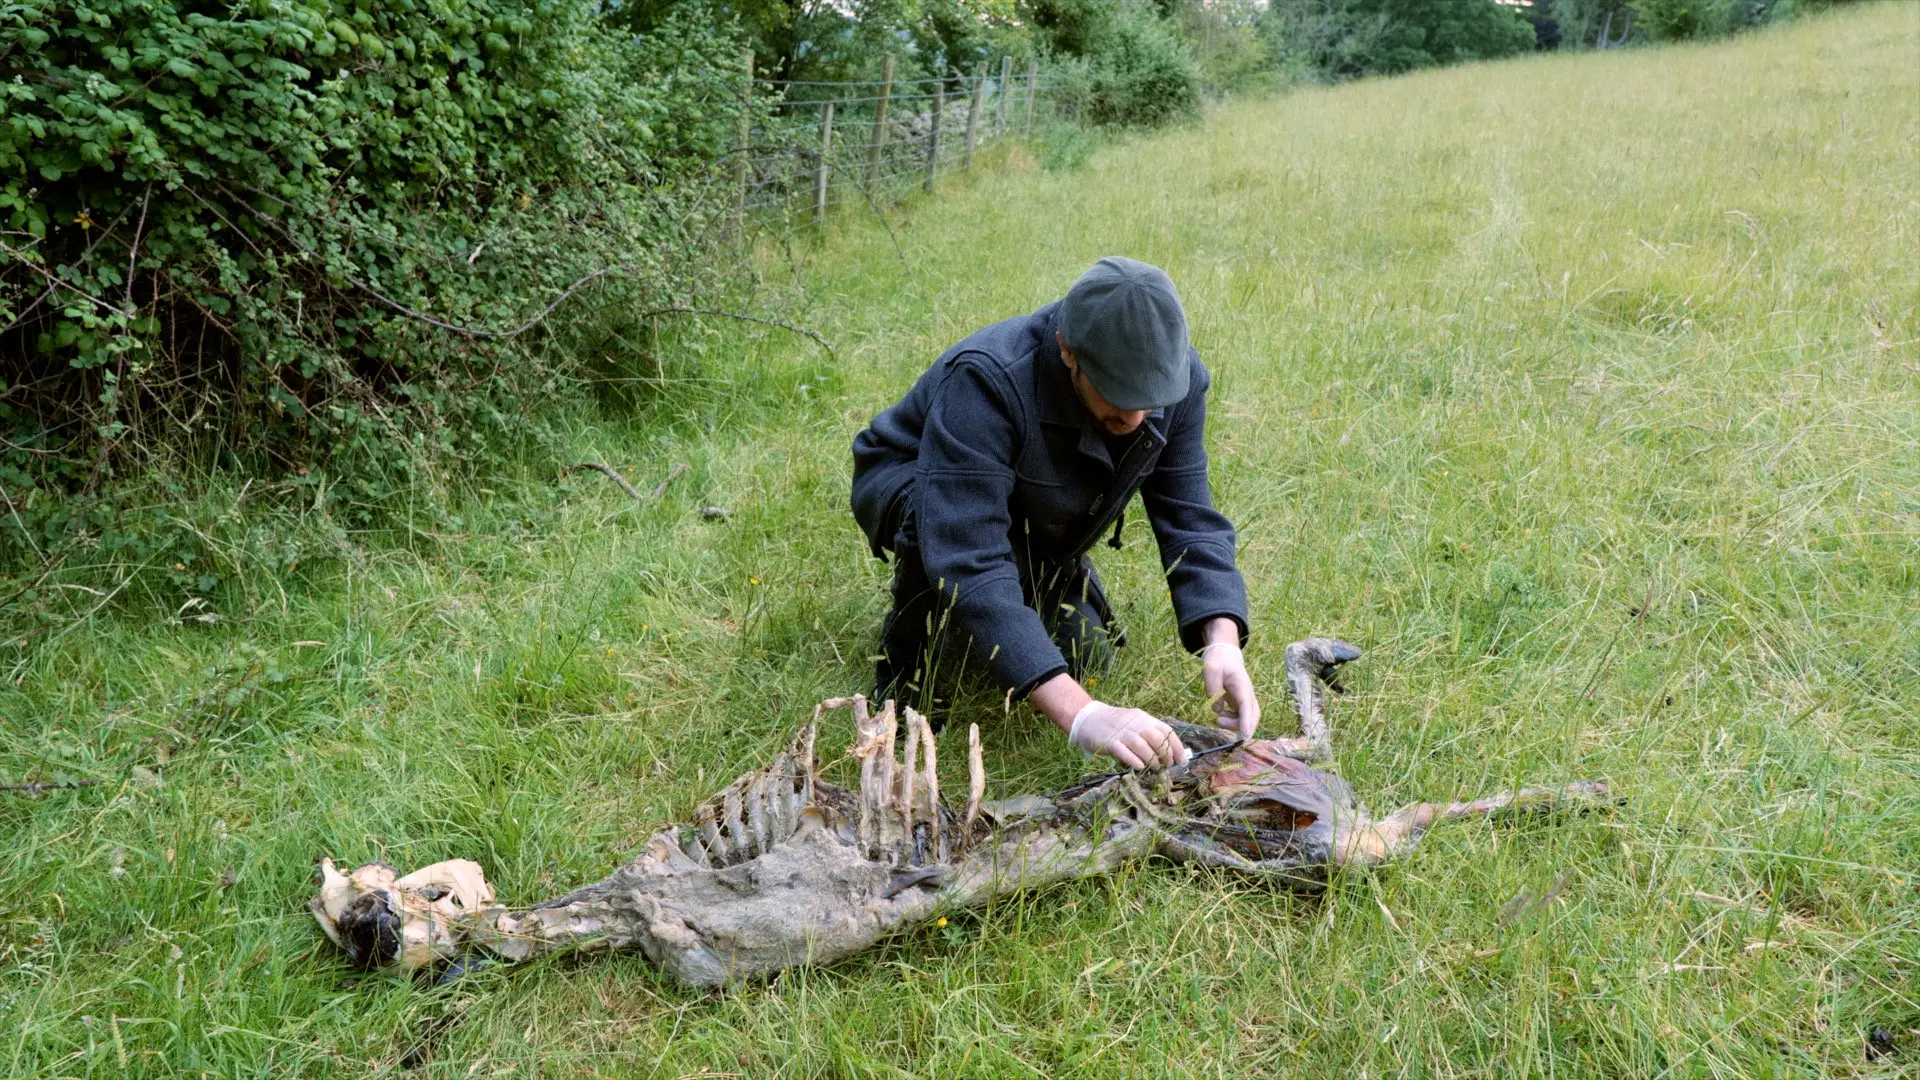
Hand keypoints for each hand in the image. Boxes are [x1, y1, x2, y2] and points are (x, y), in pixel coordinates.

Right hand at [1068, 701, 1190, 769]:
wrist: (1088, 718)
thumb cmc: (1115, 725)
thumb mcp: (1135, 723)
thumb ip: (1149, 735)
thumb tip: (1170, 753)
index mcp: (1144, 718)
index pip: (1166, 731)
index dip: (1176, 747)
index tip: (1181, 760)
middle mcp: (1134, 724)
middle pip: (1157, 739)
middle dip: (1166, 754)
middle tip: (1167, 765)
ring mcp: (1121, 733)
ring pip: (1142, 746)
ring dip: (1152, 760)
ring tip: (1155, 768)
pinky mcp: (1109, 742)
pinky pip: (1124, 752)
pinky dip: (1134, 760)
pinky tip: (1140, 766)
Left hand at [1200, 640, 1260, 740]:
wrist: (1225, 655)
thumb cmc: (1218, 661)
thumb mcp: (1211, 670)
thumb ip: (1213, 689)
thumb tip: (1218, 709)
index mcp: (1242, 685)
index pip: (1247, 706)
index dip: (1246, 722)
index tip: (1244, 736)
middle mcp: (1247, 694)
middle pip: (1253, 716)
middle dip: (1241, 727)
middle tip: (1219, 722)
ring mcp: (1245, 699)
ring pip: (1248, 719)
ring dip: (1235, 724)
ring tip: (1218, 718)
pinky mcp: (1240, 703)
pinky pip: (1241, 717)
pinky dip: (1232, 721)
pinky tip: (1221, 714)